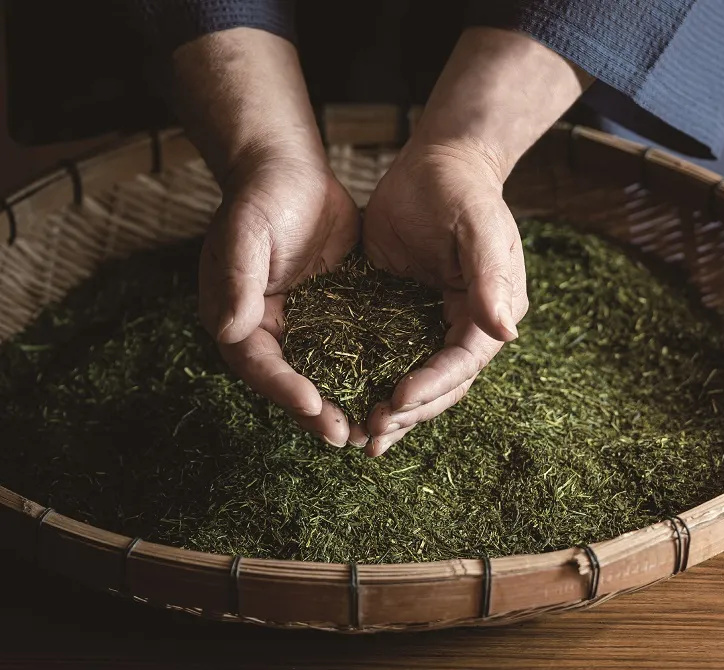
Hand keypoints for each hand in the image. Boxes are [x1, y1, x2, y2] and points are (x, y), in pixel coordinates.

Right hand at [199, 152, 362, 446]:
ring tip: (374, 429)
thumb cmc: (261, 197)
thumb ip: (239, 279)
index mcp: (237, 319)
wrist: (291, 173)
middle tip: (347, 436)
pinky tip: (398, 390)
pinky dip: (370, 374)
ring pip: (325, 375)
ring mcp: (303, 327)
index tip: (313, 405)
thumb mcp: (246, 232)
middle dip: (318, 412)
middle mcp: (269, 332)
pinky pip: (352, 352)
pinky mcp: (335, 316)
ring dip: (347, 402)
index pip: (258, 365)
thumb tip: (231, 330)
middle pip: (291, 382)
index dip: (284, 388)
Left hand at [355, 26, 590, 455]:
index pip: (464, 361)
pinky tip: (350, 405)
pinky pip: (393, 359)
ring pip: (419, 380)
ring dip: (395, 411)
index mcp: (492, 311)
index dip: (432, 385)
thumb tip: (506, 333)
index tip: (396, 400)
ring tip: (364, 437)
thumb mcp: (477, 226)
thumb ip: (490, 277)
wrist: (439, 162)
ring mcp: (437, 323)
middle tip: (373, 433)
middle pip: (444, 384)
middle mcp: (469, 325)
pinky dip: (375, 383)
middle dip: (411, 411)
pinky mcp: (405, 315)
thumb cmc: (460, 188)